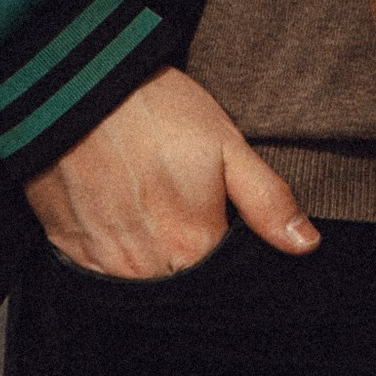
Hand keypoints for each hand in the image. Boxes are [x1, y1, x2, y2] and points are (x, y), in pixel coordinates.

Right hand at [23, 67, 319, 280]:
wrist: (73, 86)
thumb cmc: (153, 109)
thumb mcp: (224, 142)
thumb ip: (266, 200)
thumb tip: (307, 245)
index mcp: (193, 245)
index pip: (223, 283)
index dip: (228, 260)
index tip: (222, 229)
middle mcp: (147, 268)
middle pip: (180, 289)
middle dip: (190, 267)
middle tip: (185, 217)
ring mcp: (104, 262)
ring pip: (141, 287)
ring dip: (153, 266)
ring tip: (153, 217)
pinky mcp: (68, 250)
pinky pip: (99, 276)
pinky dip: (113, 259)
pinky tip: (120, 223)